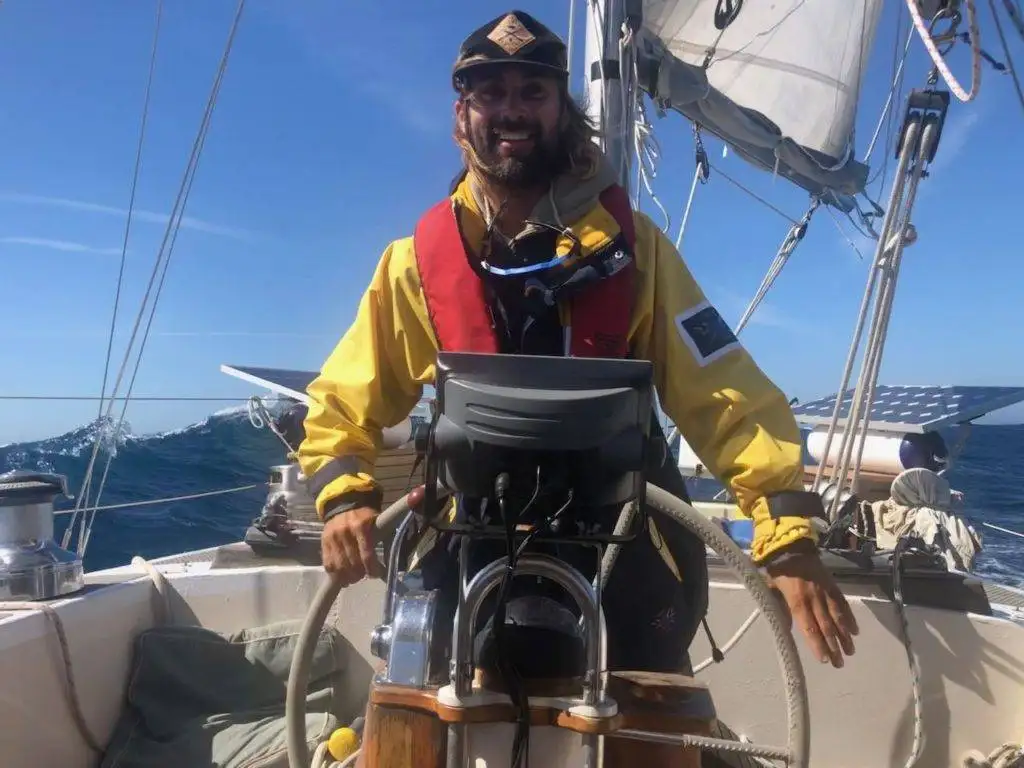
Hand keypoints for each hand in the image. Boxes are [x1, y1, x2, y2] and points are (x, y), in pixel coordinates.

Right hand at [321, 506, 382, 585]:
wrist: (344, 504)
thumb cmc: (365, 516)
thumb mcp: (377, 523)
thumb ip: (382, 540)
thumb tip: (390, 563)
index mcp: (361, 527)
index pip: (366, 555)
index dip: (372, 569)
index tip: (375, 574)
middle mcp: (345, 533)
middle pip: (352, 563)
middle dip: (360, 574)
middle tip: (364, 576)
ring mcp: (333, 538)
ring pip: (339, 566)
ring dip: (348, 577)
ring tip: (354, 578)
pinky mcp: (324, 542)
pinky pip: (328, 564)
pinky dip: (335, 574)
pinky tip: (341, 577)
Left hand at [766, 548, 858, 667]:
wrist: (792, 545)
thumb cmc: (778, 568)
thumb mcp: (770, 588)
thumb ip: (779, 608)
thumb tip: (784, 628)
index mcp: (797, 601)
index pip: (808, 628)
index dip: (817, 644)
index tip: (825, 660)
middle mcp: (814, 599)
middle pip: (826, 627)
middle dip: (833, 647)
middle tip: (840, 664)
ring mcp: (825, 592)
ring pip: (837, 618)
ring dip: (844, 636)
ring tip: (850, 652)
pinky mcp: (833, 585)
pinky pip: (842, 604)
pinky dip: (849, 618)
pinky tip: (855, 631)